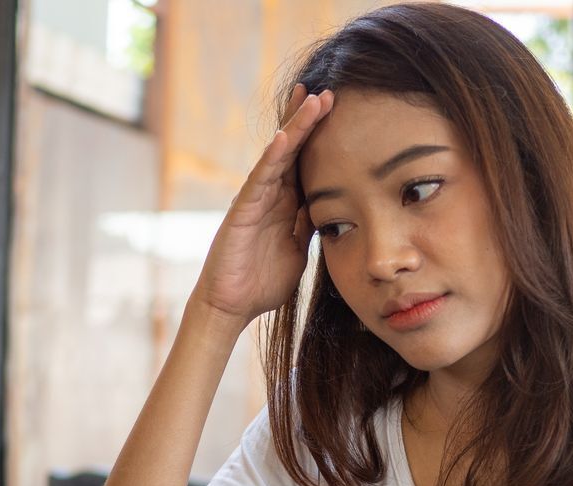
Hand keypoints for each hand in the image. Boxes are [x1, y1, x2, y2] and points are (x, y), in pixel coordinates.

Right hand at [193, 84, 334, 324]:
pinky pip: (258, 180)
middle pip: (292, 149)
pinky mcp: (242, 211)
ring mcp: (255, 200)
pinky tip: (282, 137)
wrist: (233, 307)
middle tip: (327, 91)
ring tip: (311, 99)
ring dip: (294, 127)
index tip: (339, 113)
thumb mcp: (299, 251)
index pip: (305, 162)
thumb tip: (332, 208)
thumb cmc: (262, 282)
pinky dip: (271, 158)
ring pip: (277, 156)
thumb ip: (310, 226)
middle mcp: (270, 195)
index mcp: (286, 204)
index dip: (320, 138)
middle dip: (307, 119)